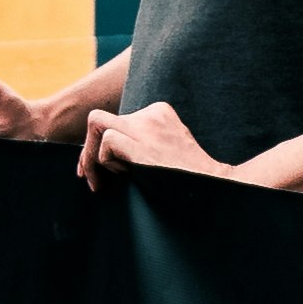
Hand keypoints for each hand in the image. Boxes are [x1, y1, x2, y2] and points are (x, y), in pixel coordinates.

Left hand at [81, 101, 220, 185]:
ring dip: (91, 156)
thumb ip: (141, 145)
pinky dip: (104, 162)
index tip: (104, 172)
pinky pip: (106, 141)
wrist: (213, 190)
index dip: (102, 146)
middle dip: (89, 151)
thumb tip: (104, 152)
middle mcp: (152, 114)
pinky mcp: (142, 142)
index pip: (118, 121)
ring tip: (102, 182)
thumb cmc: (187, 180)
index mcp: (159, 113)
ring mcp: (147, 126)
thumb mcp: (165, 152)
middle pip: (102, 121)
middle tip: (91, 179)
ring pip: (96, 124)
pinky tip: (125, 177)